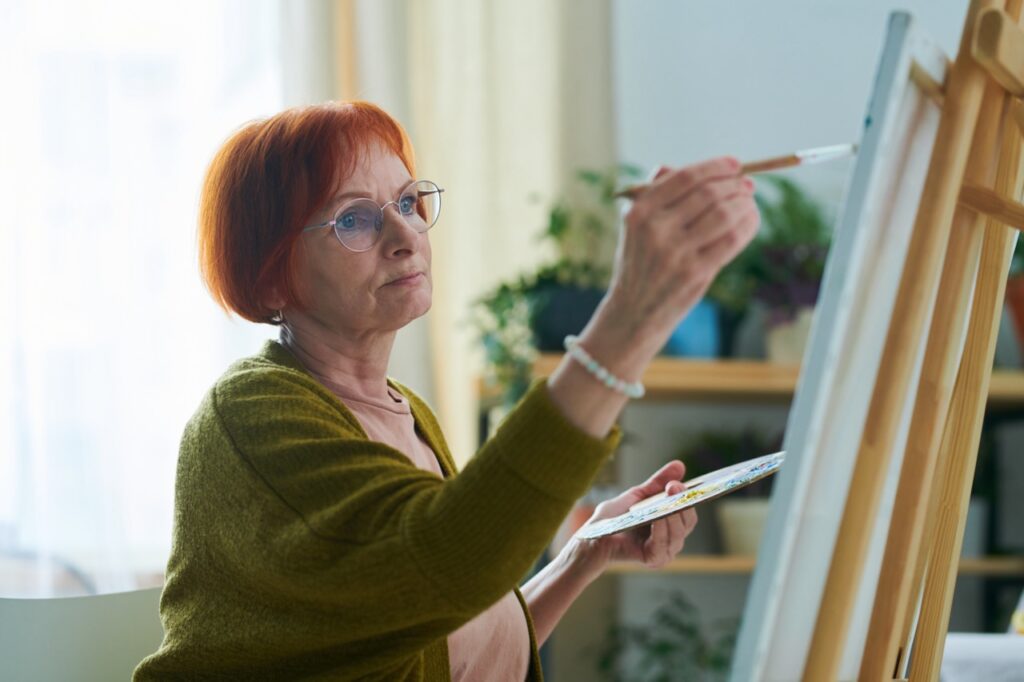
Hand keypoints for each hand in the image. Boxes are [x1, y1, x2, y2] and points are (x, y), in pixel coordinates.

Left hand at [565, 460, 697, 582]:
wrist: (593, 536)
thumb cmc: (615, 517)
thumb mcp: (638, 494)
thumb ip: (658, 482)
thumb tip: (679, 464)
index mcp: (670, 524)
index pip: (688, 512)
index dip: (688, 496)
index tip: (681, 482)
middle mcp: (671, 539)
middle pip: (688, 522)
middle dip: (682, 503)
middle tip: (674, 487)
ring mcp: (664, 551)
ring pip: (678, 534)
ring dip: (673, 516)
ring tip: (668, 500)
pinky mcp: (653, 560)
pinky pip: (663, 545)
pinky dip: (662, 531)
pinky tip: (658, 518)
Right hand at [588, 157, 760, 366]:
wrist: (633, 312)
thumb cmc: (642, 262)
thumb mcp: (639, 225)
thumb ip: (662, 192)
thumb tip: (717, 171)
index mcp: (640, 210)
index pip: (685, 177)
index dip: (716, 167)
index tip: (734, 164)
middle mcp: (655, 228)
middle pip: (709, 193)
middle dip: (735, 185)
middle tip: (747, 186)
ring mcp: (675, 252)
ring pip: (724, 214)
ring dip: (744, 204)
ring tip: (749, 203)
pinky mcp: (694, 272)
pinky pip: (731, 240)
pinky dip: (747, 226)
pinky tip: (750, 221)